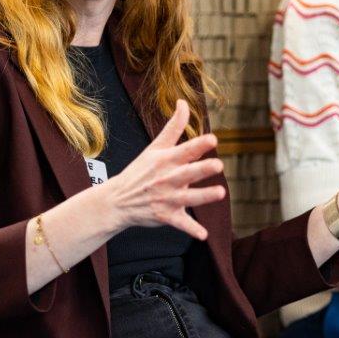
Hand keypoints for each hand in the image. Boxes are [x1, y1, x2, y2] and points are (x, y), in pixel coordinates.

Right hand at [102, 100, 225, 240]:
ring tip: (220, 193)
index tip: (212, 139)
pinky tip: (203, 235)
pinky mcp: (166, 216)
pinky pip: (181, 224)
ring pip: (188, 198)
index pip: (184, 150)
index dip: (198, 145)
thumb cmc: (140, 171)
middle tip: (218, 164)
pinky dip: (191, 230)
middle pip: (187, 173)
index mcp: (166, 160)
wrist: (118, 200)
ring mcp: (166, 198)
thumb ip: (174, 126)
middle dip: (202, 169)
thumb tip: (183, 102)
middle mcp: (167, 179)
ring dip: (204, 196)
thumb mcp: (155, 147)